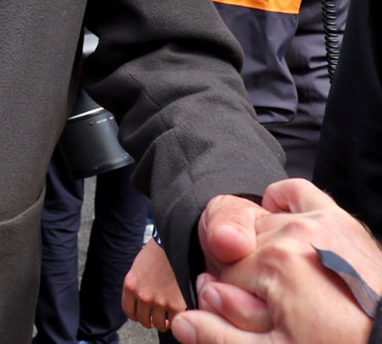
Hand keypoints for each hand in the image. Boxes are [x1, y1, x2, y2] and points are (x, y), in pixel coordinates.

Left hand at [124, 238, 184, 332]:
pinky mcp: (176, 305)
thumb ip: (138, 285)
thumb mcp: (139, 268)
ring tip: (169, 316)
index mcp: (130, 285)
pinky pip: (174, 322)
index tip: (142, 315)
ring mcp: (159, 301)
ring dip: (164, 322)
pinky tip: (178, 314)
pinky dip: (177, 321)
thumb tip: (142, 301)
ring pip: (159, 324)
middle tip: (158, 317)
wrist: (175, 243)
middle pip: (143, 320)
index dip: (137, 315)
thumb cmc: (158, 252)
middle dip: (150, 320)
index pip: (128, 311)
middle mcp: (142, 295)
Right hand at [170, 179, 380, 343]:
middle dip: (243, 276)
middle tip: (269, 308)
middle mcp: (293, 234)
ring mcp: (320, 223)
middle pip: (238, 248)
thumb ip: (221, 335)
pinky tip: (282, 231)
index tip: (251, 320)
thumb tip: (182, 323)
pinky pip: (294, 192)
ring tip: (281, 284)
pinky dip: (281, 203)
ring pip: (260, 224)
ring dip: (259, 248)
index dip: (229, 301)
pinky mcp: (340, 221)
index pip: (221, 275)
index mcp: (274, 263)